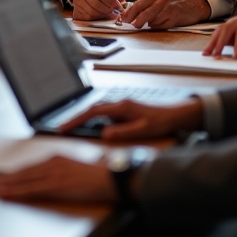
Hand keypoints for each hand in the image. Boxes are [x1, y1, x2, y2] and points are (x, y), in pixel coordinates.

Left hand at [0, 156, 113, 203]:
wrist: (113, 177)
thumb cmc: (99, 175)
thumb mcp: (75, 169)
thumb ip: (61, 172)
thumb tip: (50, 179)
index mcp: (54, 158)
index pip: (26, 169)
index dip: (9, 176)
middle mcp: (51, 162)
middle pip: (20, 173)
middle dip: (0, 180)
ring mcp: (53, 173)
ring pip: (21, 181)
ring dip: (2, 186)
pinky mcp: (58, 185)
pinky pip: (31, 190)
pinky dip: (15, 192)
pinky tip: (4, 195)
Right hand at [59, 98, 202, 140]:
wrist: (175, 114)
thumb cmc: (161, 122)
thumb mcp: (143, 130)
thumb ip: (123, 132)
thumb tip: (104, 134)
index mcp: (121, 107)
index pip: (93, 112)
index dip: (77, 119)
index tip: (63, 127)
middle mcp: (118, 103)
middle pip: (91, 109)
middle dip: (75, 117)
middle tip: (60, 128)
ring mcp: (120, 105)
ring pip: (96, 110)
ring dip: (83, 118)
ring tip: (70, 127)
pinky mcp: (123, 109)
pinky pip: (103, 113)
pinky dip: (92, 118)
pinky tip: (89, 126)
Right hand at [71, 0, 125, 20]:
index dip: (112, 2)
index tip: (120, 8)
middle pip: (97, 5)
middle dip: (109, 11)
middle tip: (116, 13)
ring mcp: (77, 4)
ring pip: (92, 14)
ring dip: (103, 16)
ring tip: (109, 15)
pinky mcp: (76, 13)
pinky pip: (88, 20)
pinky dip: (97, 20)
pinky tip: (102, 18)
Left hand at [121, 0, 210, 28]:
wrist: (195, 4)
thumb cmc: (176, 3)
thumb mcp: (161, 0)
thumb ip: (148, 5)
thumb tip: (133, 14)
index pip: (138, 4)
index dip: (129, 13)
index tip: (124, 19)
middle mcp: (161, 0)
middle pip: (143, 13)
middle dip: (136, 21)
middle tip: (134, 25)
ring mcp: (168, 8)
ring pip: (152, 21)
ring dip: (151, 24)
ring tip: (158, 20)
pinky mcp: (174, 17)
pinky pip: (161, 26)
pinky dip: (159, 26)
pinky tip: (165, 22)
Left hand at [202, 9, 236, 58]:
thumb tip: (226, 52)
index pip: (224, 30)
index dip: (215, 41)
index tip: (208, 52)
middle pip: (224, 27)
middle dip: (214, 41)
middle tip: (208, 54)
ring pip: (230, 27)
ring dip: (222, 42)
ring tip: (218, 54)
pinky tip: (236, 54)